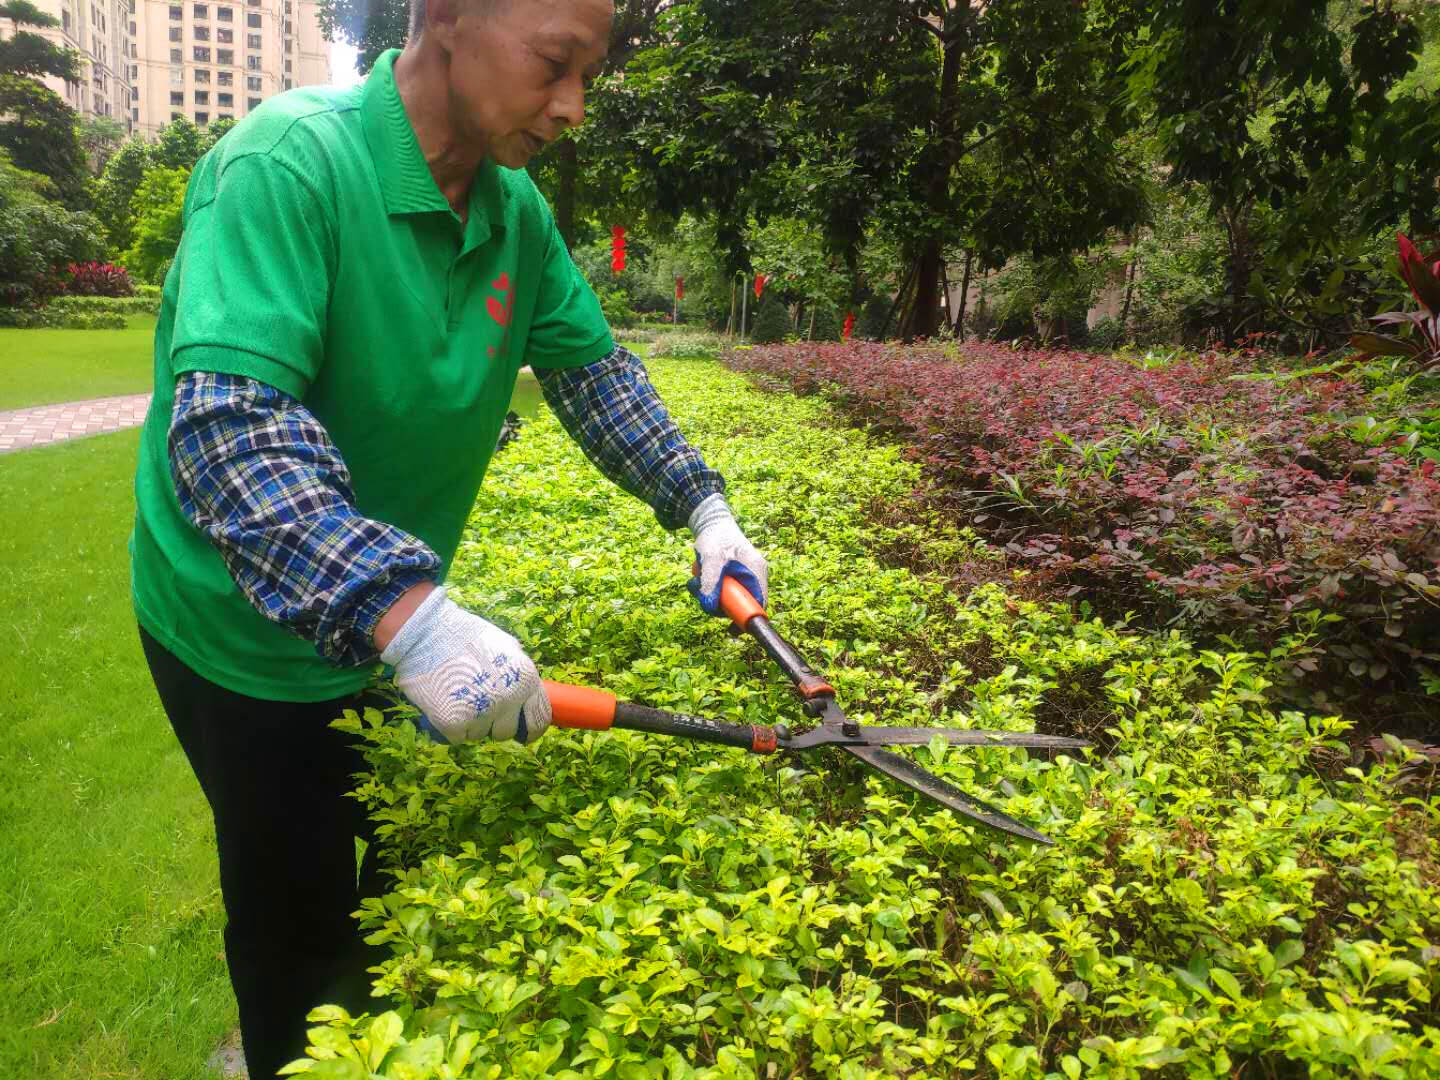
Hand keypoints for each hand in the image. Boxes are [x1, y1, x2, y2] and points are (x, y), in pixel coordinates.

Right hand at [379, 586, 550, 744]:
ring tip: (458, 696)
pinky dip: (450, 727)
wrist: (427, 632)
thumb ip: (520, 673)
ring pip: (480, 735)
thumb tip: (527, 694)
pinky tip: (444, 703)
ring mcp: (482, 713)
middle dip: (495, 726)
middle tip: (479, 709)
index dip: (531, 730)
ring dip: (471, 724)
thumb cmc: (465, 635)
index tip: (522, 733)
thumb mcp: (506, 646)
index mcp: (526, 680)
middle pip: (506, 732)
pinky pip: (458, 737)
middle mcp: (509, 699)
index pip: (539, 719)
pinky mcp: (454, 723)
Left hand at [687, 494, 768, 614]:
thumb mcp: (711, 561)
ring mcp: (743, 577)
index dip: (747, 618)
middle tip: (702, 596)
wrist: (710, 521)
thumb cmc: (715, 537)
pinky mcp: (733, 577)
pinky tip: (699, 577)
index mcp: (756, 571)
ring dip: (710, 595)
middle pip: (741, 604)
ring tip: (696, 580)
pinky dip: (708, 588)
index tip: (731, 629)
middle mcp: (753, 576)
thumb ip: (711, 584)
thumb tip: (709, 606)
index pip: (759, 603)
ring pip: (729, 599)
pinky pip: (722, 592)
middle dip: (719, 604)